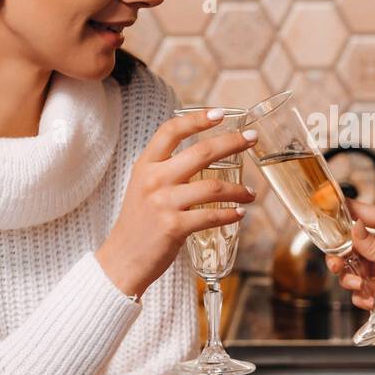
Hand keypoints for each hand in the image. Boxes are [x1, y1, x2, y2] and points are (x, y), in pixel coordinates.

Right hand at [96, 109, 256, 296]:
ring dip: (238, 190)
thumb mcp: (144, 187)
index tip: (220, 113)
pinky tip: (239, 214)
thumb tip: (204, 154)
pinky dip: (230, 214)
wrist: (122, 260)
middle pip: (201, 152)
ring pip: (213, 187)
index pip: (171, 131)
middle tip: (252, 140)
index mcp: (146, 165)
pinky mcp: (173, 227)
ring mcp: (163, 203)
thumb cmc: (139, 223)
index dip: (197, 119)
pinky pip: (211, 216)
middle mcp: (154, 180)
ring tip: (250, 193)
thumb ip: (167, 169)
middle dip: (232, 143)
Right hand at [324, 199, 374, 320]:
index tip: (322, 212)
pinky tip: (369, 301)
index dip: (342, 211)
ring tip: (360, 288)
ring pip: (354, 268)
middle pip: (351, 245)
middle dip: (341, 257)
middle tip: (336, 266)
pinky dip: (362, 295)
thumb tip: (351, 228)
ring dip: (351, 279)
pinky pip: (364, 288)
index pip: (363, 212)